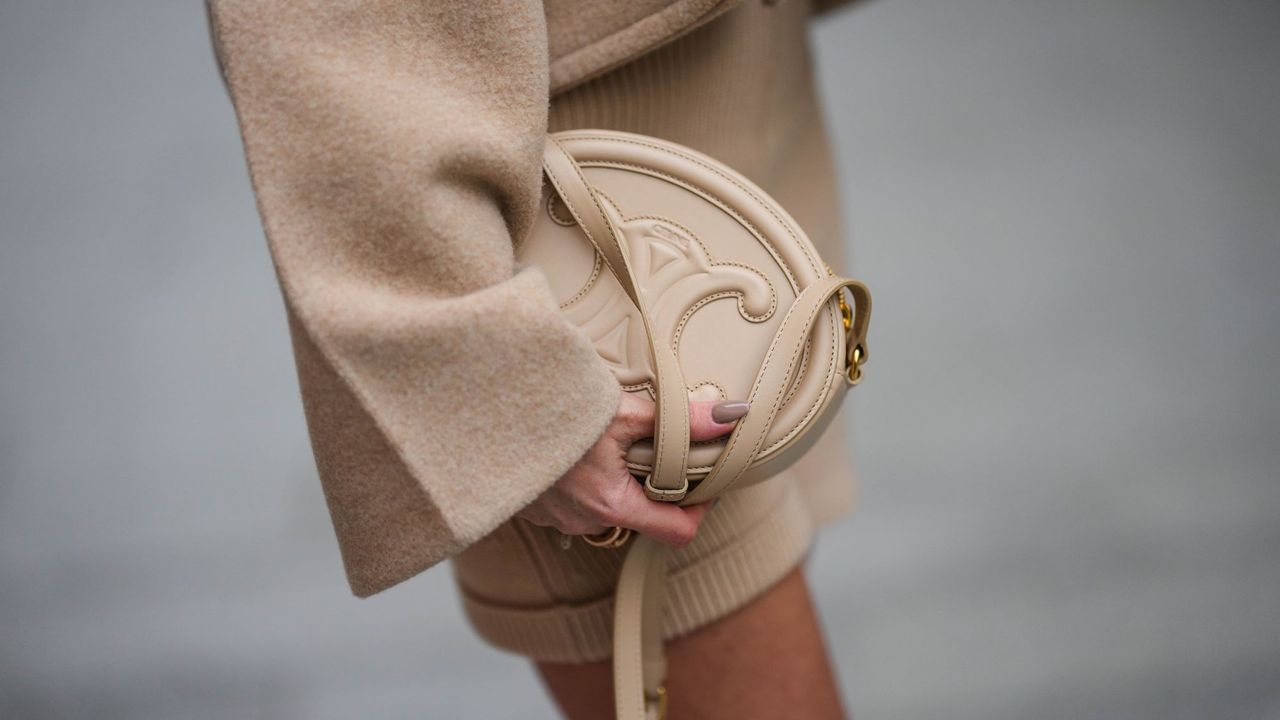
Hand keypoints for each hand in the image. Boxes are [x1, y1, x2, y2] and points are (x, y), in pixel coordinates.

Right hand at [517, 393, 749, 546]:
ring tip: (618, 437)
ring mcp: (556, 517)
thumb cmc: (548, 415)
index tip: (709, 480)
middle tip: (665, 443)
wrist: (477, 416)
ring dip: (619, 476)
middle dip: (657, 482)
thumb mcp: (620, 411)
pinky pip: (575, 498)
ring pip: (607, 504)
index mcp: (611, 506)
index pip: (677, 532)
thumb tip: (731, 415)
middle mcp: (584, 521)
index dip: (702, 509)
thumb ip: (678, 419)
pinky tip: (579, 443)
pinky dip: (587, 475)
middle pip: (643, 514)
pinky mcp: (534, 504)